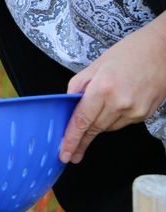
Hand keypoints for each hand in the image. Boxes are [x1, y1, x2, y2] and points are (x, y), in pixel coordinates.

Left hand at [60, 13, 165, 162]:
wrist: (165, 48)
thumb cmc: (132, 51)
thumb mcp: (97, 64)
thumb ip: (78, 86)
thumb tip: (69, 106)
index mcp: (103, 88)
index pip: (81, 121)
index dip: (71, 140)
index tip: (64, 155)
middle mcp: (119, 102)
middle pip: (94, 128)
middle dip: (81, 140)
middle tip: (71, 153)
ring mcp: (135, 110)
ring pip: (107, 128)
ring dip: (99, 124)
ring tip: (105, 106)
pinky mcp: (145, 114)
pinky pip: (122, 123)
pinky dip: (116, 118)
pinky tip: (121, 103)